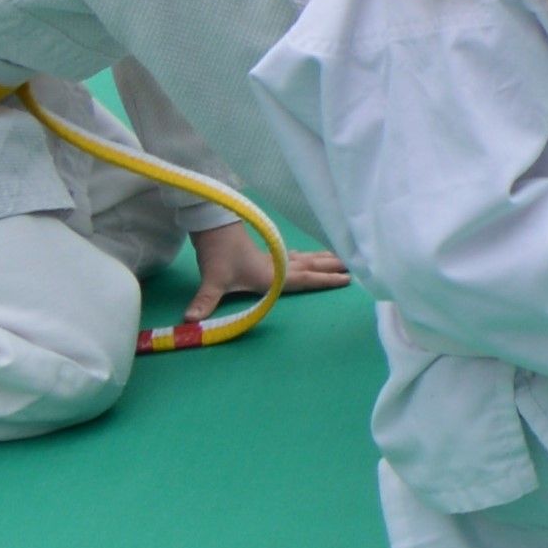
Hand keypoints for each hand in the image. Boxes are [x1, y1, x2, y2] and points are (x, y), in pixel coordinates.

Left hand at [187, 223, 348, 316]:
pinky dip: (307, 256)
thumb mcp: (212, 280)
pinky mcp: (266, 252)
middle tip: (356, 266)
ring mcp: (273, 257)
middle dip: (333, 267)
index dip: (326, 280)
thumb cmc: (217, 253)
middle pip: (311, 265)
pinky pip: (294, 255)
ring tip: (342, 258)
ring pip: (305, 258)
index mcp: (271, 274)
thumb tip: (190, 322)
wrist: (212, 225)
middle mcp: (277, 265)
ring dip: (323, 260)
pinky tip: (308, 256)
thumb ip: (205, 301)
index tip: (348, 279)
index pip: (304, 278)